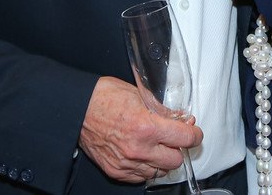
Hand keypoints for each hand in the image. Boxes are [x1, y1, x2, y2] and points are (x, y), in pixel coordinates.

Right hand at [79, 76, 201, 182]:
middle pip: (176, 160)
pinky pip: (141, 177)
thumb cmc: (104, 97)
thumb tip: (182, 119)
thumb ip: (164, 110)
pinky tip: (142, 154)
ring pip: (160, 171)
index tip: (194, 132)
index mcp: (147, 126)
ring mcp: (127, 162)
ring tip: (155, 145)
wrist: (77, 108)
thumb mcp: (140, 95)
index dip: (195, 134)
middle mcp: (139, 148)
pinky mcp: (116, 171)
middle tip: (173, 138)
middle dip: (178, 148)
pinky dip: (146, 167)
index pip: (186, 138)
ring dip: (162, 159)